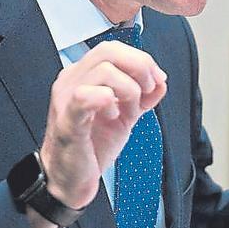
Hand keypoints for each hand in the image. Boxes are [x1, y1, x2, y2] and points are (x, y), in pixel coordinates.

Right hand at [38, 41, 167, 212]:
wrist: (71, 179)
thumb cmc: (91, 146)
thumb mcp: (125, 116)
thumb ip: (142, 97)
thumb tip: (161, 80)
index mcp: (84, 76)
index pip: (113, 48)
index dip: (141, 59)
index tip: (156, 80)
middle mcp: (72, 80)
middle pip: (108, 51)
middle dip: (139, 68)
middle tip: (146, 91)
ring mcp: (67, 97)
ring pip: (103, 70)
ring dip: (128, 89)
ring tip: (127, 110)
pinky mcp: (67, 119)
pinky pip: (86, 96)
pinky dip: (108, 102)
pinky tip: (113, 116)